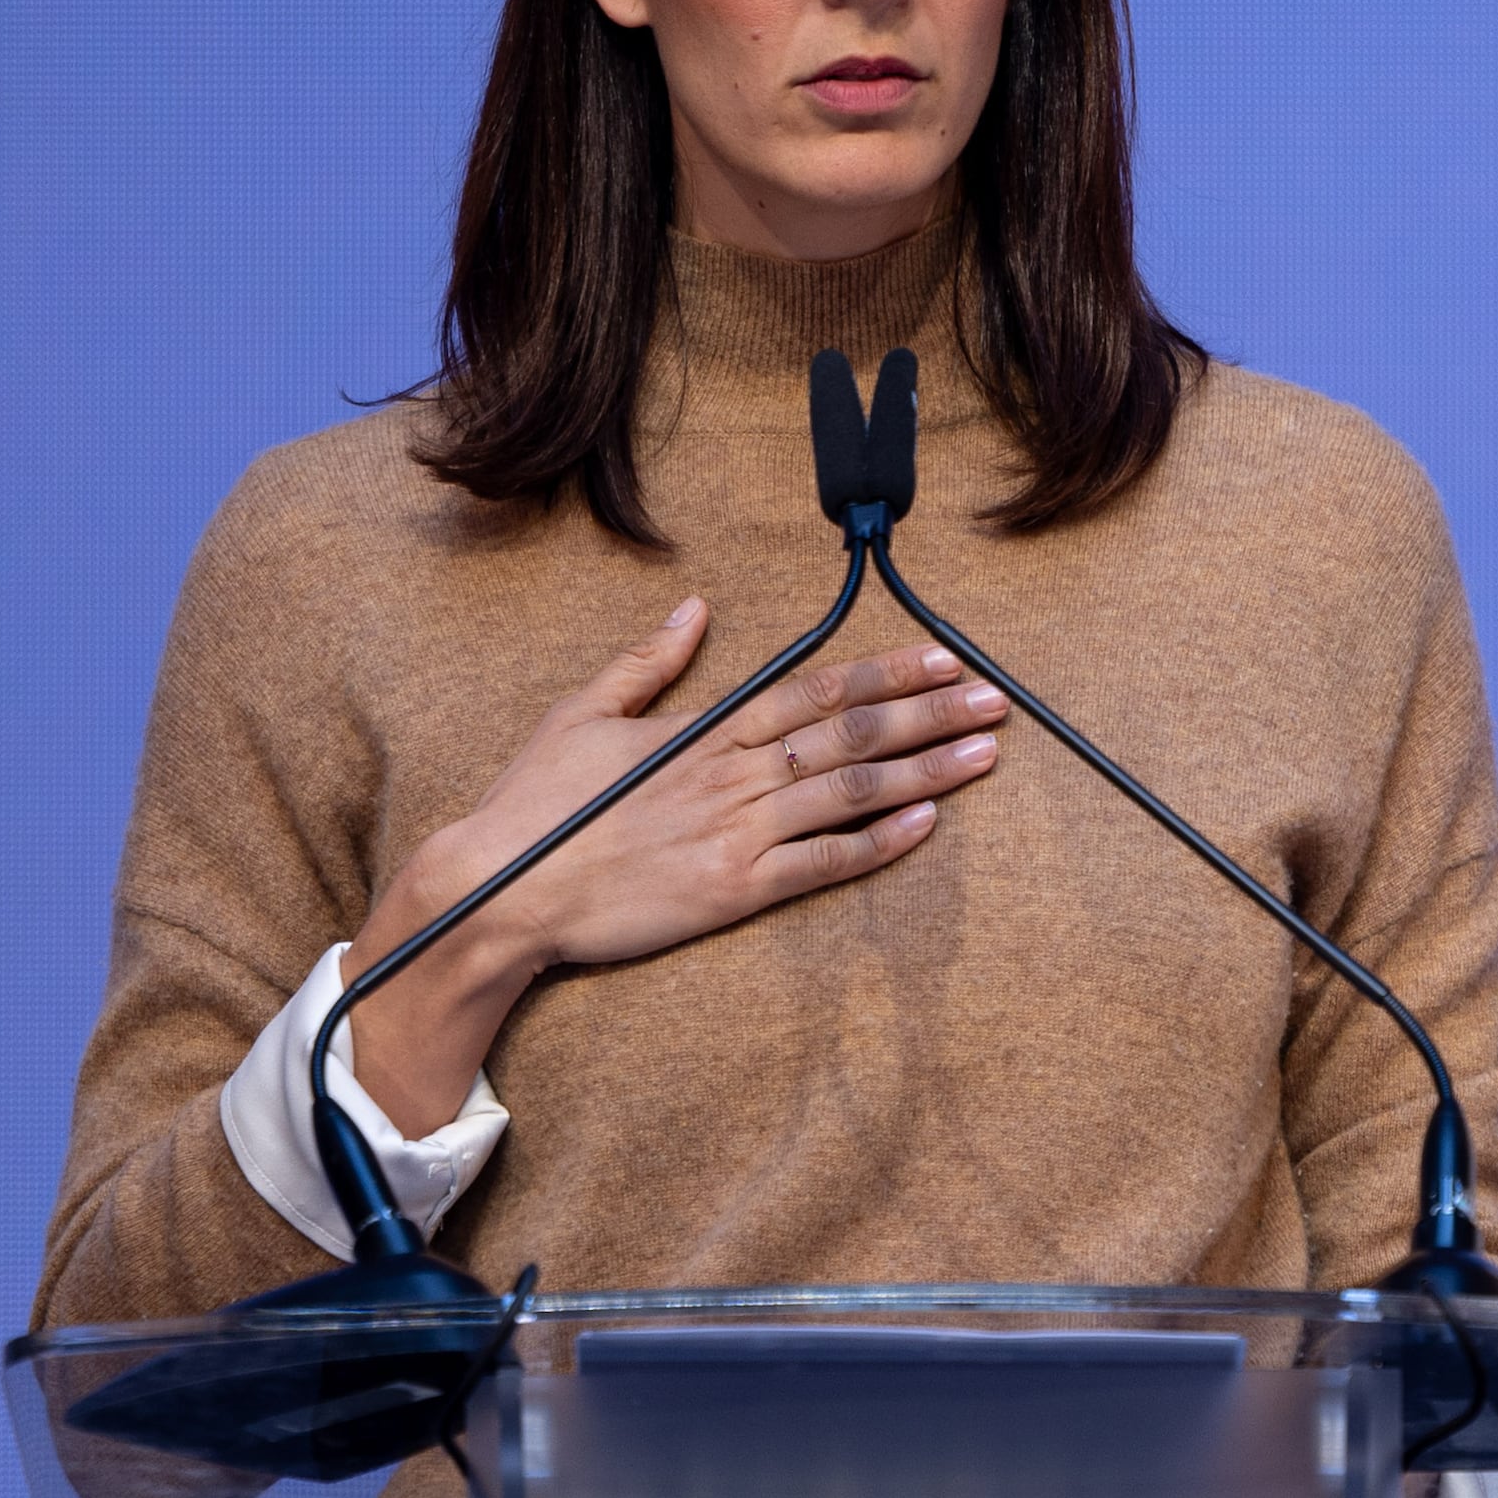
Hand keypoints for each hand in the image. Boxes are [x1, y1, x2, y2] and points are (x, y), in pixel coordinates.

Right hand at [338, 602, 1009, 1131]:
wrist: (502, 890)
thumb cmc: (538, 804)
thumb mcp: (582, 713)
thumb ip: (647, 662)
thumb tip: (694, 608)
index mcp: (705, 730)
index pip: (815, 690)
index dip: (886, 674)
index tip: (943, 659)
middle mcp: (733, 774)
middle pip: (851, 733)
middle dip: (931, 714)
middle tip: (995, 700)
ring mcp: (739, 832)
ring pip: (851, 792)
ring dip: (926, 770)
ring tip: (986, 754)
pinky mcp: (734, 890)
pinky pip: (822, 864)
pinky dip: (877, 843)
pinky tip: (927, 826)